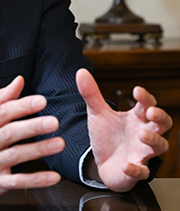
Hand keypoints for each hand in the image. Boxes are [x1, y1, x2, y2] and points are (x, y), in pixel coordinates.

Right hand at [0, 76, 64, 201]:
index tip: (41, 101)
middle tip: (53, 122)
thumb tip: (19, 80)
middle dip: (32, 126)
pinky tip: (53, 176)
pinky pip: (18, 181)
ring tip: (59, 143)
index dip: (23, 105)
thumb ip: (0, 98)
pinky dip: (36, 180)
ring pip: (16, 155)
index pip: (4, 111)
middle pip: (10, 132)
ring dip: (38, 150)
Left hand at [76, 68, 171, 191]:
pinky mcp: (137, 170)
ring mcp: (142, 152)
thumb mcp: (97, 113)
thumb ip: (91, 94)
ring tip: (142, 135)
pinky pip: (142, 172)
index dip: (145, 98)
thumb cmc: (107, 135)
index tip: (137, 90)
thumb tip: (80, 72)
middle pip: (163, 124)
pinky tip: (127, 165)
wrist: (102, 162)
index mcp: (136, 118)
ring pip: (159, 146)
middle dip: (160, 117)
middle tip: (151, 112)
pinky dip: (136, 169)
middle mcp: (144, 133)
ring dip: (153, 140)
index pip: (148, 104)